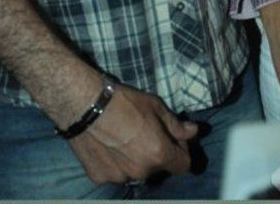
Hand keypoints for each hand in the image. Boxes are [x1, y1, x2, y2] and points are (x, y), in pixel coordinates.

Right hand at [69, 81, 197, 185]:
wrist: (85, 105)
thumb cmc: (124, 101)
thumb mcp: (156, 106)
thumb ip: (176, 124)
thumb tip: (194, 131)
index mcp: (159, 154)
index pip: (184, 166)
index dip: (181, 151)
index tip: (172, 138)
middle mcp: (141, 172)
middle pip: (157, 167)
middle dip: (155, 152)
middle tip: (143, 131)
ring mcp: (119, 178)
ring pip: (134, 171)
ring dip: (134, 159)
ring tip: (122, 136)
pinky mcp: (99, 177)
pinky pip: (113, 172)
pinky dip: (114, 162)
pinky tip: (107, 143)